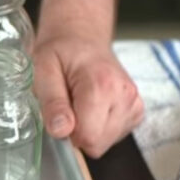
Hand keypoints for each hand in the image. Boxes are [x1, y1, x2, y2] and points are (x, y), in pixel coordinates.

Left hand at [32, 37, 143, 157]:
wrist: (81, 37)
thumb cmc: (60, 51)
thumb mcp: (43, 70)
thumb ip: (52, 102)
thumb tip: (61, 132)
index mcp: (102, 86)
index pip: (88, 137)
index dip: (67, 134)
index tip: (58, 114)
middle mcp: (125, 96)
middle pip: (98, 143)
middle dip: (77, 132)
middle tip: (67, 105)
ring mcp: (134, 103)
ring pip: (106, 142)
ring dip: (87, 128)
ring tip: (78, 101)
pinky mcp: (135, 110)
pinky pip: (113, 135)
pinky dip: (98, 126)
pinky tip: (91, 106)